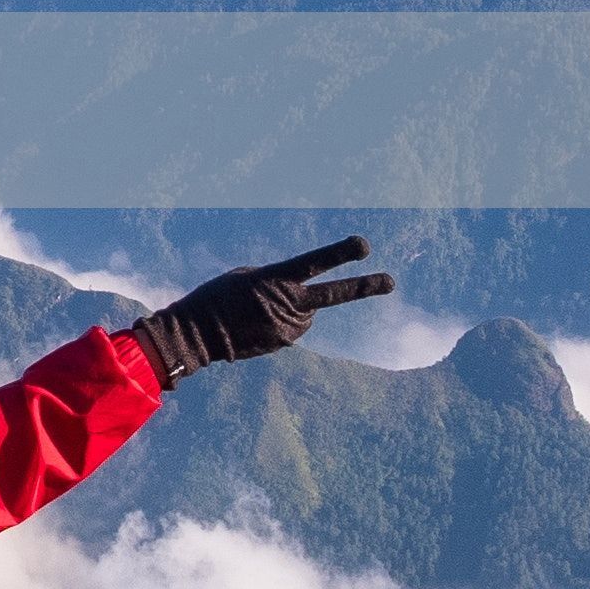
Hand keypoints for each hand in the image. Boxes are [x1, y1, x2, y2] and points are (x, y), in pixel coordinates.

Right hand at [131, 236, 390, 383]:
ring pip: (307, 313)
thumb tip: (307, 303)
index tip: (364, 245)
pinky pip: (293, 328)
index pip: (314, 264)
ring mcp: (288, 327)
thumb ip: (281, 282)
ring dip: (294, 309)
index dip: (340, 254)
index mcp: (275, 279)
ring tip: (261, 310)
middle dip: (364, 287)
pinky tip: (258, 324)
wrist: (198, 335)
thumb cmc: (219, 297)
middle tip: (391, 281)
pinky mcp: (285, 343)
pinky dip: (282, 323)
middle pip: (333, 295)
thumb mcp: (248, 277)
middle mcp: (288, 304)